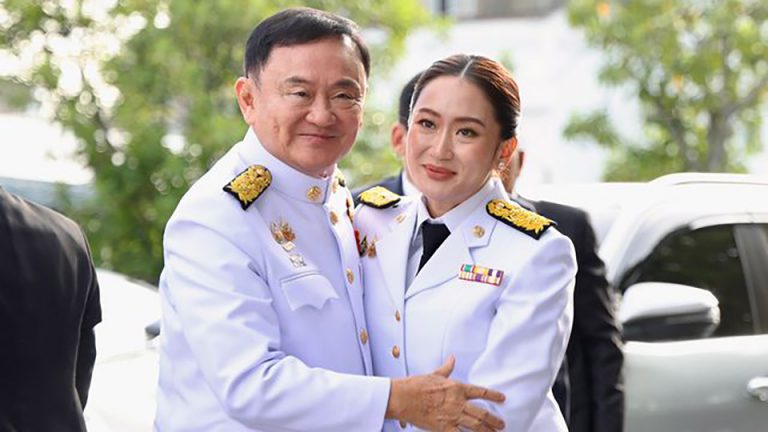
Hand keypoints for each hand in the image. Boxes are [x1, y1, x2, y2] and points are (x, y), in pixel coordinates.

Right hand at [386, 356, 505, 430]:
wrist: (403, 397)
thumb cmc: (416, 385)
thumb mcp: (434, 374)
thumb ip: (446, 368)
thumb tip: (452, 358)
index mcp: (457, 388)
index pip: (480, 391)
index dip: (493, 395)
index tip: (502, 398)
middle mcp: (458, 402)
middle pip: (482, 412)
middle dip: (494, 420)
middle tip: (501, 424)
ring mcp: (452, 416)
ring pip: (476, 425)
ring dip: (487, 430)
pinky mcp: (444, 428)